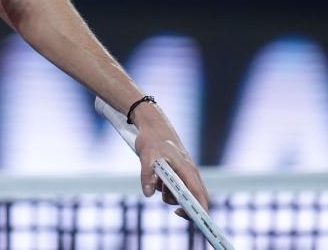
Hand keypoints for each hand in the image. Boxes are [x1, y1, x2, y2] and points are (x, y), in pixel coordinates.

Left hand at [133, 103, 210, 218]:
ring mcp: (184, 172)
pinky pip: (176, 187)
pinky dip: (166, 189)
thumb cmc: (152, 138)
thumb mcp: (146, 156)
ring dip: (171, 196)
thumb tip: (148, 194)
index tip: (196, 222)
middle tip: (174, 211)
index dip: (201, 211)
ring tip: (159, 183)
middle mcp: (190, 172)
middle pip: (196, 198)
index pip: (200, 195)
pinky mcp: (177, 171)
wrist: (152, 124)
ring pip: (183, 194)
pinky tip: (157, 179)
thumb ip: (147, 176)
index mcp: (187, 169)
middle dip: (186, 207)